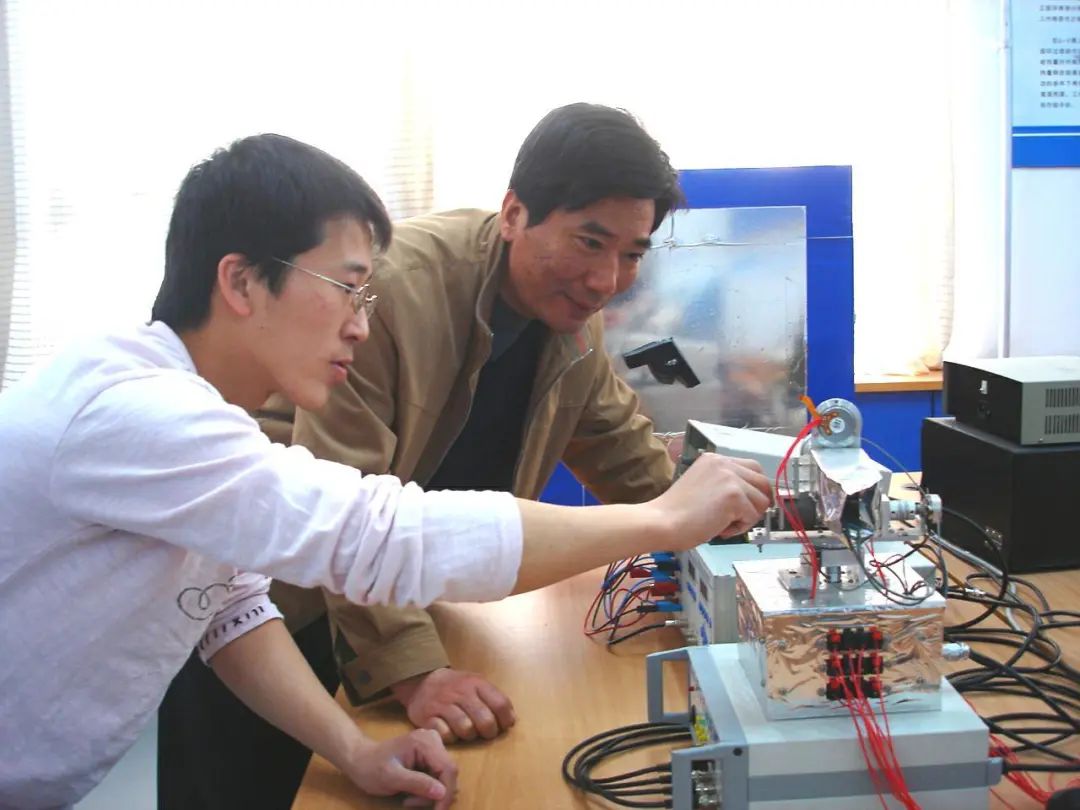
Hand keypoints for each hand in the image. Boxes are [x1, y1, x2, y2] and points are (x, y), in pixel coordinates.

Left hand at [341, 729, 457, 808]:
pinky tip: (411, 794)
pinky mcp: (430, 757)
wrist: (360, 760)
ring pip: (444, 779)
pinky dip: (426, 791)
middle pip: (448, 774)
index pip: (449, 769)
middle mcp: (433, 741)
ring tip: (408, 799)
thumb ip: (418, 784)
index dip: (447, 793)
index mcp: (425, 742)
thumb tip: (443, 793)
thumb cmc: (371, 768)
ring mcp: (433, 748)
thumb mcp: (391, 778)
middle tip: (410, 803)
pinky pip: (437, 778)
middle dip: (434, 795)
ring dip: (429, 795)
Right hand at [391, 667, 515, 742]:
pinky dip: (450, 737)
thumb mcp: (475, 683)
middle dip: (489, 732)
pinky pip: (446, 735)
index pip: (500, 704)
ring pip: (466, 729)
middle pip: (485, 721)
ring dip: (469, 735)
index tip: (504, 725)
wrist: (421, 681)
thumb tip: (512, 720)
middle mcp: (460, 692)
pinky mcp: (427, 717)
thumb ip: (494, 698)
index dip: (506, 720)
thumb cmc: (455, 686)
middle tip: (484, 732)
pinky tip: (449, 731)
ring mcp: (443, 704)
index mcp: (476, 683)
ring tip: (466, 730)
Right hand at [654, 453, 772, 547]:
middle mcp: (724, 463)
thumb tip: (752, 498)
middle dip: (756, 504)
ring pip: (762, 501)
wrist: (661, 522)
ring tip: (722, 523)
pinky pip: (753, 516)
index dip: (753, 490)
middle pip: (763, 482)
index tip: (746, 505)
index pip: (753, 469)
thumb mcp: (703, 486)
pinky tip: (719, 529)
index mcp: (715, 459)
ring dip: (747, 518)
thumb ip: (725, 485)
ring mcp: (730, 478)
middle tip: (738, 518)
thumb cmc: (676, 513)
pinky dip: (739, 528)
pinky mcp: (734, 495)